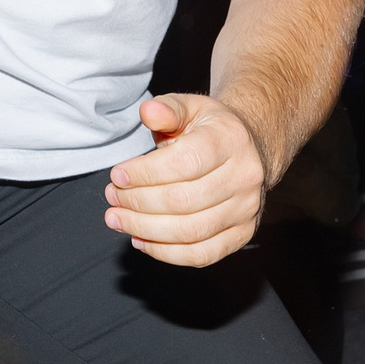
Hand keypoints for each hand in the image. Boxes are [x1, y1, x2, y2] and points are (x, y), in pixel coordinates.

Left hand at [106, 93, 270, 267]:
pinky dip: (166, 253)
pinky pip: (201, 255)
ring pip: (190, 232)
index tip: (117, 175)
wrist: (252, 151)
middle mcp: (245, 177)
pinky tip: (141, 240)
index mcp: (232, 141)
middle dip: (138, 203)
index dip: (145, 174)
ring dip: (145, 229)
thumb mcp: (190, 109)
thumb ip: (168, 109)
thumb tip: (148, 113)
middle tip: (112, 197)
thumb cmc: (212, 130)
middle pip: (183, 201)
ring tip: (118, 219)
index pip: (184, 163)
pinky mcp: (242, 234)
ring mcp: (247, 210)